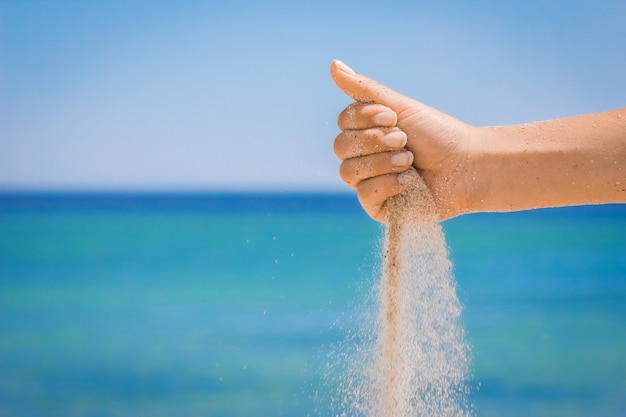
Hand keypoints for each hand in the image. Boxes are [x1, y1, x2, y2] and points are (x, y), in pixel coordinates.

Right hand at [331, 60, 476, 221]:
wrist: (467, 166)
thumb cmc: (438, 135)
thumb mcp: (400, 107)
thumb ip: (364, 89)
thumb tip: (332, 64)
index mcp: (367, 132)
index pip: (343, 123)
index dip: (364, 119)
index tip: (393, 117)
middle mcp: (364, 157)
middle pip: (341, 147)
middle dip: (375, 141)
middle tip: (404, 140)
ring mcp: (369, 183)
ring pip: (349, 172)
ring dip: (383, 163)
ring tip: (409, 161)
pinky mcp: (378, 207)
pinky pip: (364, 195)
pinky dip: (389, 185)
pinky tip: (409, 182)